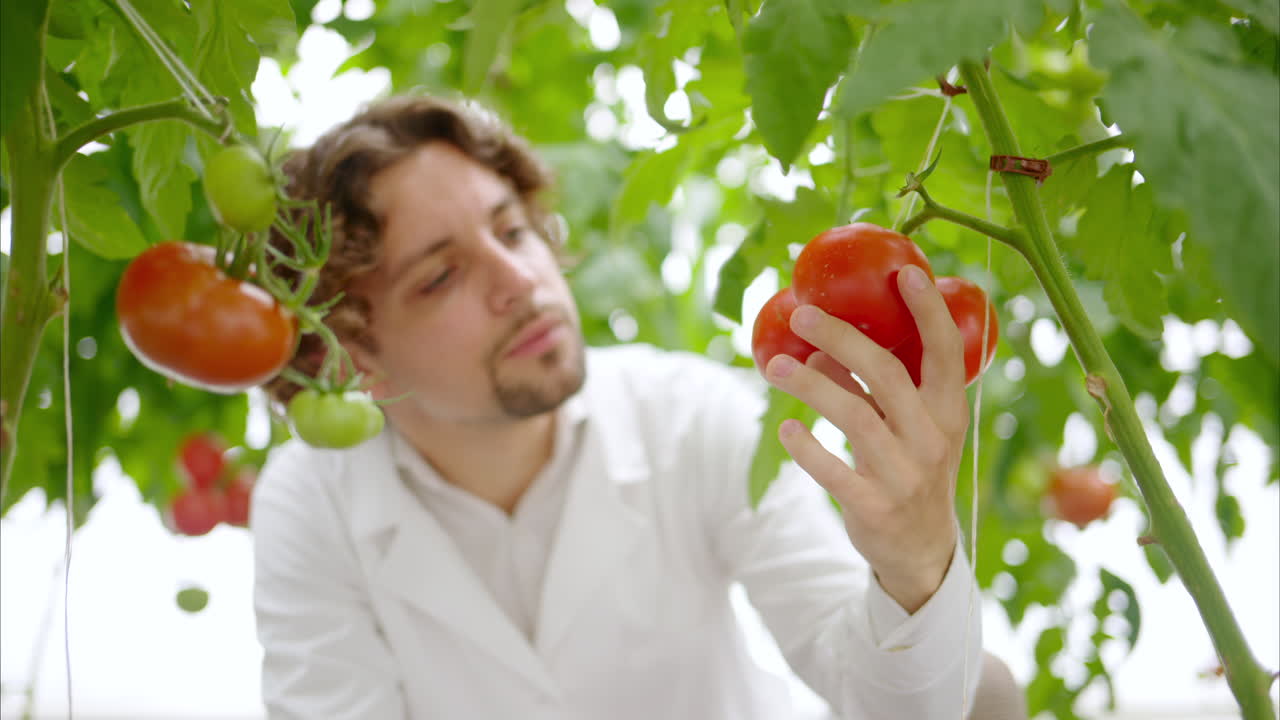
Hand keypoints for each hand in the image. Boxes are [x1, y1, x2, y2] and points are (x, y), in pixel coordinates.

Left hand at [764, 265, 968, 612]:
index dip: (929, 311)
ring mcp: (905, 474)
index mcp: (949, 412)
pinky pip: (834, 471)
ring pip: (854, 417)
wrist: (922, 551)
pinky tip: (787, 428)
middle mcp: (932, 439)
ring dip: (811, 386)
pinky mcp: (874, 507)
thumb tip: (821, 350)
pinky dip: (808, 448)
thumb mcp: (909, 426)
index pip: (947, 352)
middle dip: (843, 338)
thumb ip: (872, 388)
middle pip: (887, 374)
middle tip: (804, 314)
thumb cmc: (911, 469)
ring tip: (774, 365)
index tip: (905, 272)